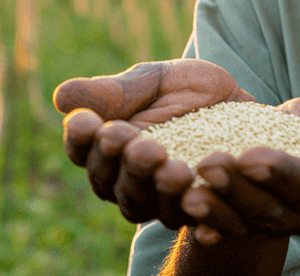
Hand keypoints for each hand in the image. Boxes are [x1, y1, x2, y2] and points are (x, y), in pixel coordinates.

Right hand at [53, 59, 254, 225]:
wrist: (237, 101)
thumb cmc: (183, 88)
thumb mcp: (152, 80)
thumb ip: (114, 92)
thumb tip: (62, 97)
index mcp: (106, 149)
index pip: (82, 151)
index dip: (82, 140)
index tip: (88, 121)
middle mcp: (127, 182)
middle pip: (113, 184)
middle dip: (126, 165)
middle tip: (142, 146)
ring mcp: (161, 201)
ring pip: (148, 206)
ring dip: (158, 189)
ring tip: (175, 169)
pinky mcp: (200, 210)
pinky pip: (194, 219)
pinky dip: (195, 213)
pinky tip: (201, 198)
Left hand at [179, 77, 299, 243]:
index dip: (282, 174)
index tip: (250, 156)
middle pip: (274, 208)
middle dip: (238, 187)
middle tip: (207, 162)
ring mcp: (285, 214)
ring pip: (249, 218)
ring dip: (217, 203)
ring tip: (187, 183)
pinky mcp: (260, 207)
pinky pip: (233, 218)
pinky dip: (210, 216)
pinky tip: (183, 207)